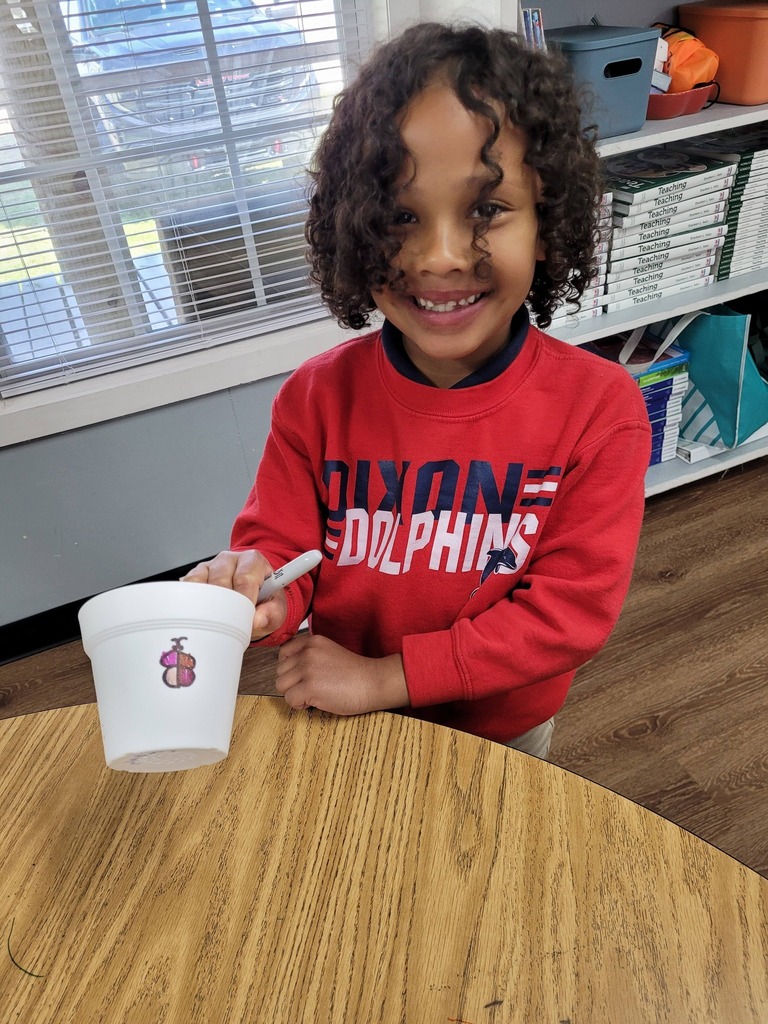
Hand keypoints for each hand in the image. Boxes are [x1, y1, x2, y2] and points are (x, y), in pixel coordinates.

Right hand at [181, 549, 285, 639]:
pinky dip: (193, 600)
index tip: (243, 615)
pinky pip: (189, 586)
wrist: (251, 599)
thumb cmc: (264, 601)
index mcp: (253, 561)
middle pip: (222, 581)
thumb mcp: (276, 610)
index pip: (245, 577)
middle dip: (226, 605)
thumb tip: (258, 620)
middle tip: (230, 623)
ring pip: (203, 584)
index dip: (243, 598)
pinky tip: (200, 611)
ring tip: (217, 619)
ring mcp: (211, 566)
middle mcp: (230, 559)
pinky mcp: (196, 575)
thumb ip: (272, 613)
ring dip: (208, 604)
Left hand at [275, 634, 409, 715]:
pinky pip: (289, 699)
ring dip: (295, 694)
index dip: (291, 668)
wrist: (373, 682)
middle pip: (280, 671)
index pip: (283, 653)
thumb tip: (289, 671)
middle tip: (312, 687)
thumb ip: (309, 655)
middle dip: (293, 683)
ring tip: (314, 694)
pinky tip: (316, 701)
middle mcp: (307, 652)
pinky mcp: (309, 686)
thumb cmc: (354, 673)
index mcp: (312, 641)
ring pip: (281, 686)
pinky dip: (300, 705)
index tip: (303, 675)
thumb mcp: (329, 653)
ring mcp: (308, 668)